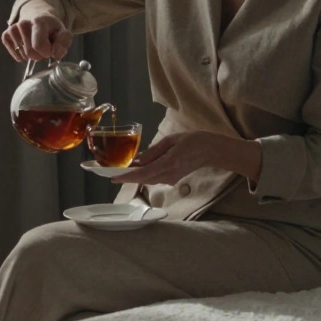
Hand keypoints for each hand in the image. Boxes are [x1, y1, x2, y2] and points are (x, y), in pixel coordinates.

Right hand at [1, 6, 71, 62]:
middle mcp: (23, 23)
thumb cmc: (51, 28)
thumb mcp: (63, 33)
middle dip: (40, 55)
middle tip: (45, 46)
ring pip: (23, 55)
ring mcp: (13, 29)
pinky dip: (21, 56)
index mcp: (38, 21)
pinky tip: (27, 49)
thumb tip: (54, 54)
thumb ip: (63, 44)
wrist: (37, 16)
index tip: (51, 49)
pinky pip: (14, 54)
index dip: (47, 52)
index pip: (38, 46)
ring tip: (36, 44)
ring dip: (32, 55)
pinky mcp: (5, 35)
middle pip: (31, 53)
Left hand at [109, 131, 239, 186]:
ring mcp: (171, 179)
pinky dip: (144, 174)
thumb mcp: (170, 140)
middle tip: (110, 171)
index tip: (112, 177)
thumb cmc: (192, 141)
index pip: (142, 174)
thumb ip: (153, 151)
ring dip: (135, 175)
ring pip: (147, 179)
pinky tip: (138, 167)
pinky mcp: (172, 179)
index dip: (126, 177)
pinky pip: (154, 178)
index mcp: (168, 163)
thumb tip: (137, 160)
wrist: (210, 150)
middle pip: (142, 179)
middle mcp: (168, 175)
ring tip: (121, 168)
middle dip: (126, 176)